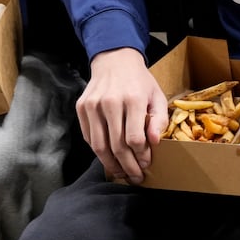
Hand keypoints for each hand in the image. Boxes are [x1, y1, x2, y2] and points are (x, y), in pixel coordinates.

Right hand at [76, 47, 165, 183]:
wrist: (115, 61)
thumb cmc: (140, 82)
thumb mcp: (157, 96)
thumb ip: (158, 119)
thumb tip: (155, 143)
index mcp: (133, 99)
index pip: (134, 138)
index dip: (140, 156)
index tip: (146, 165)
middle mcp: (111, 102)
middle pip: (116, 145)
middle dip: (127, 166)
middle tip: (134, 177)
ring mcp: (93, 105)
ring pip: (99, 145)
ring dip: (111, 164)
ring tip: (121, 173)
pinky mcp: (81, 108)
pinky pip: (89, 137)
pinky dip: (99, 151)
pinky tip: (109, 158)